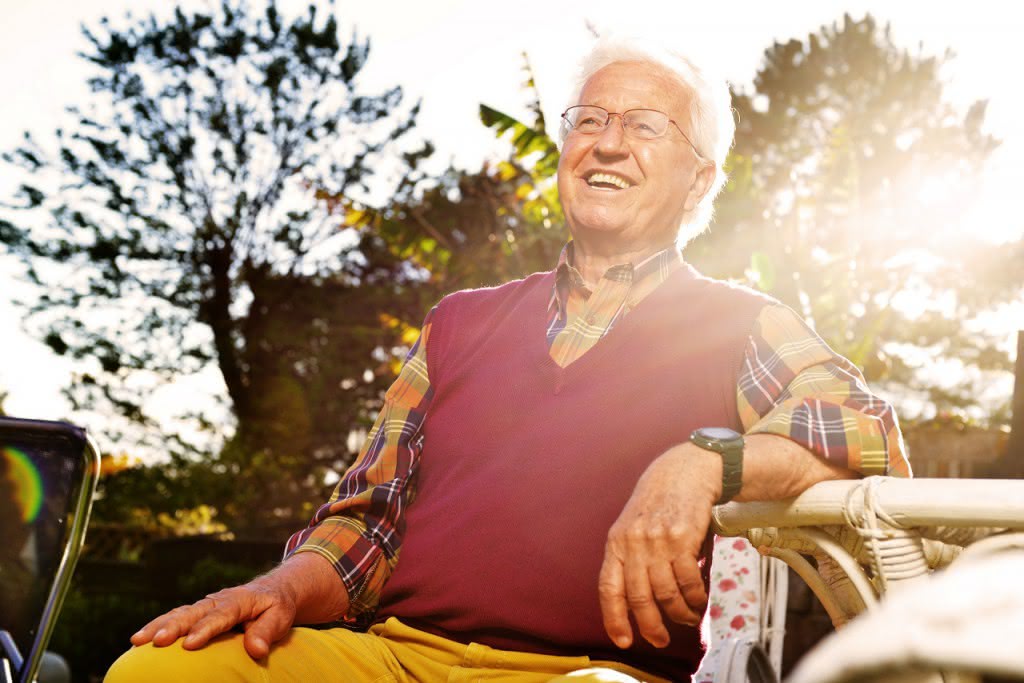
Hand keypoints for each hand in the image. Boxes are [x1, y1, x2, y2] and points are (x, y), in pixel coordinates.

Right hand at [130, 576, 297, 658]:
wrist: (271, 591)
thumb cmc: (276, 608)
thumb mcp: (280, 617)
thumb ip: (267, 632)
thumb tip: (256, 650)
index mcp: (239, 600)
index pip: (221, 615)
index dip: (205, 628)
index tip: (190, 644)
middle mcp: (218, 600)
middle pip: (193, 612)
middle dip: (173, 627)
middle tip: (156, 642)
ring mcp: (205, 605)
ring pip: (179, 614)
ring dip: (158, 626)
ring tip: (137, 640)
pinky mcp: (197, 612)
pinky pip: (175, 617)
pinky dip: (157, 626)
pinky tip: (140, 640)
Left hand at [598, 444, 719, 648]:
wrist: (684, 472)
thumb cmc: (657, 504)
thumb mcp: (631, 526)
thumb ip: (628, 557)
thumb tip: (632, 601)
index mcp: (615, 543)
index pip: (609, 588)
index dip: (614, 618)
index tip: (623, 640)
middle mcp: (633, 544)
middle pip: (640, 598)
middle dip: (650, 626)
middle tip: (659, 640)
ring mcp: (657, 541)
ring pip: (666, 593)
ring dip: (679, 613)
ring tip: (686, 617)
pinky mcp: (682, 539)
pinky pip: (688, 581)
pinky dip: (695, 597)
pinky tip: (699, 601)